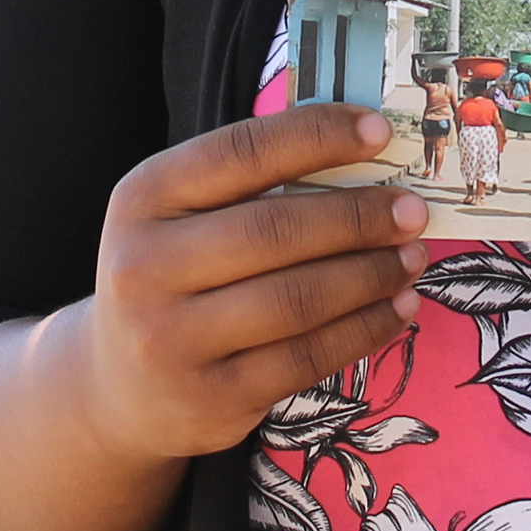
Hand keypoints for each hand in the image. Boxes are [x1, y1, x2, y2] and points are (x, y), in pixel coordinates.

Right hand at [69, 104, 433, 464]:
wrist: (119, 387)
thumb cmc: (172, 277)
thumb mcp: (180, 216)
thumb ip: (250, 184)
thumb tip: (363, 151)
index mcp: (142, 199)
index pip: (239, 152)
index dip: (315, 137)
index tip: (378, 132)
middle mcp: (145, 267)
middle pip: (275, 231)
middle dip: (359, 217)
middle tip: (411, 210)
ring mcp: (174, 340)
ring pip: (298, 299)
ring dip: (371, 275)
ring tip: (411, 257)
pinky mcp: (212, 398)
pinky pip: (307, 358)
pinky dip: (365, 329)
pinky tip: (397, 308)